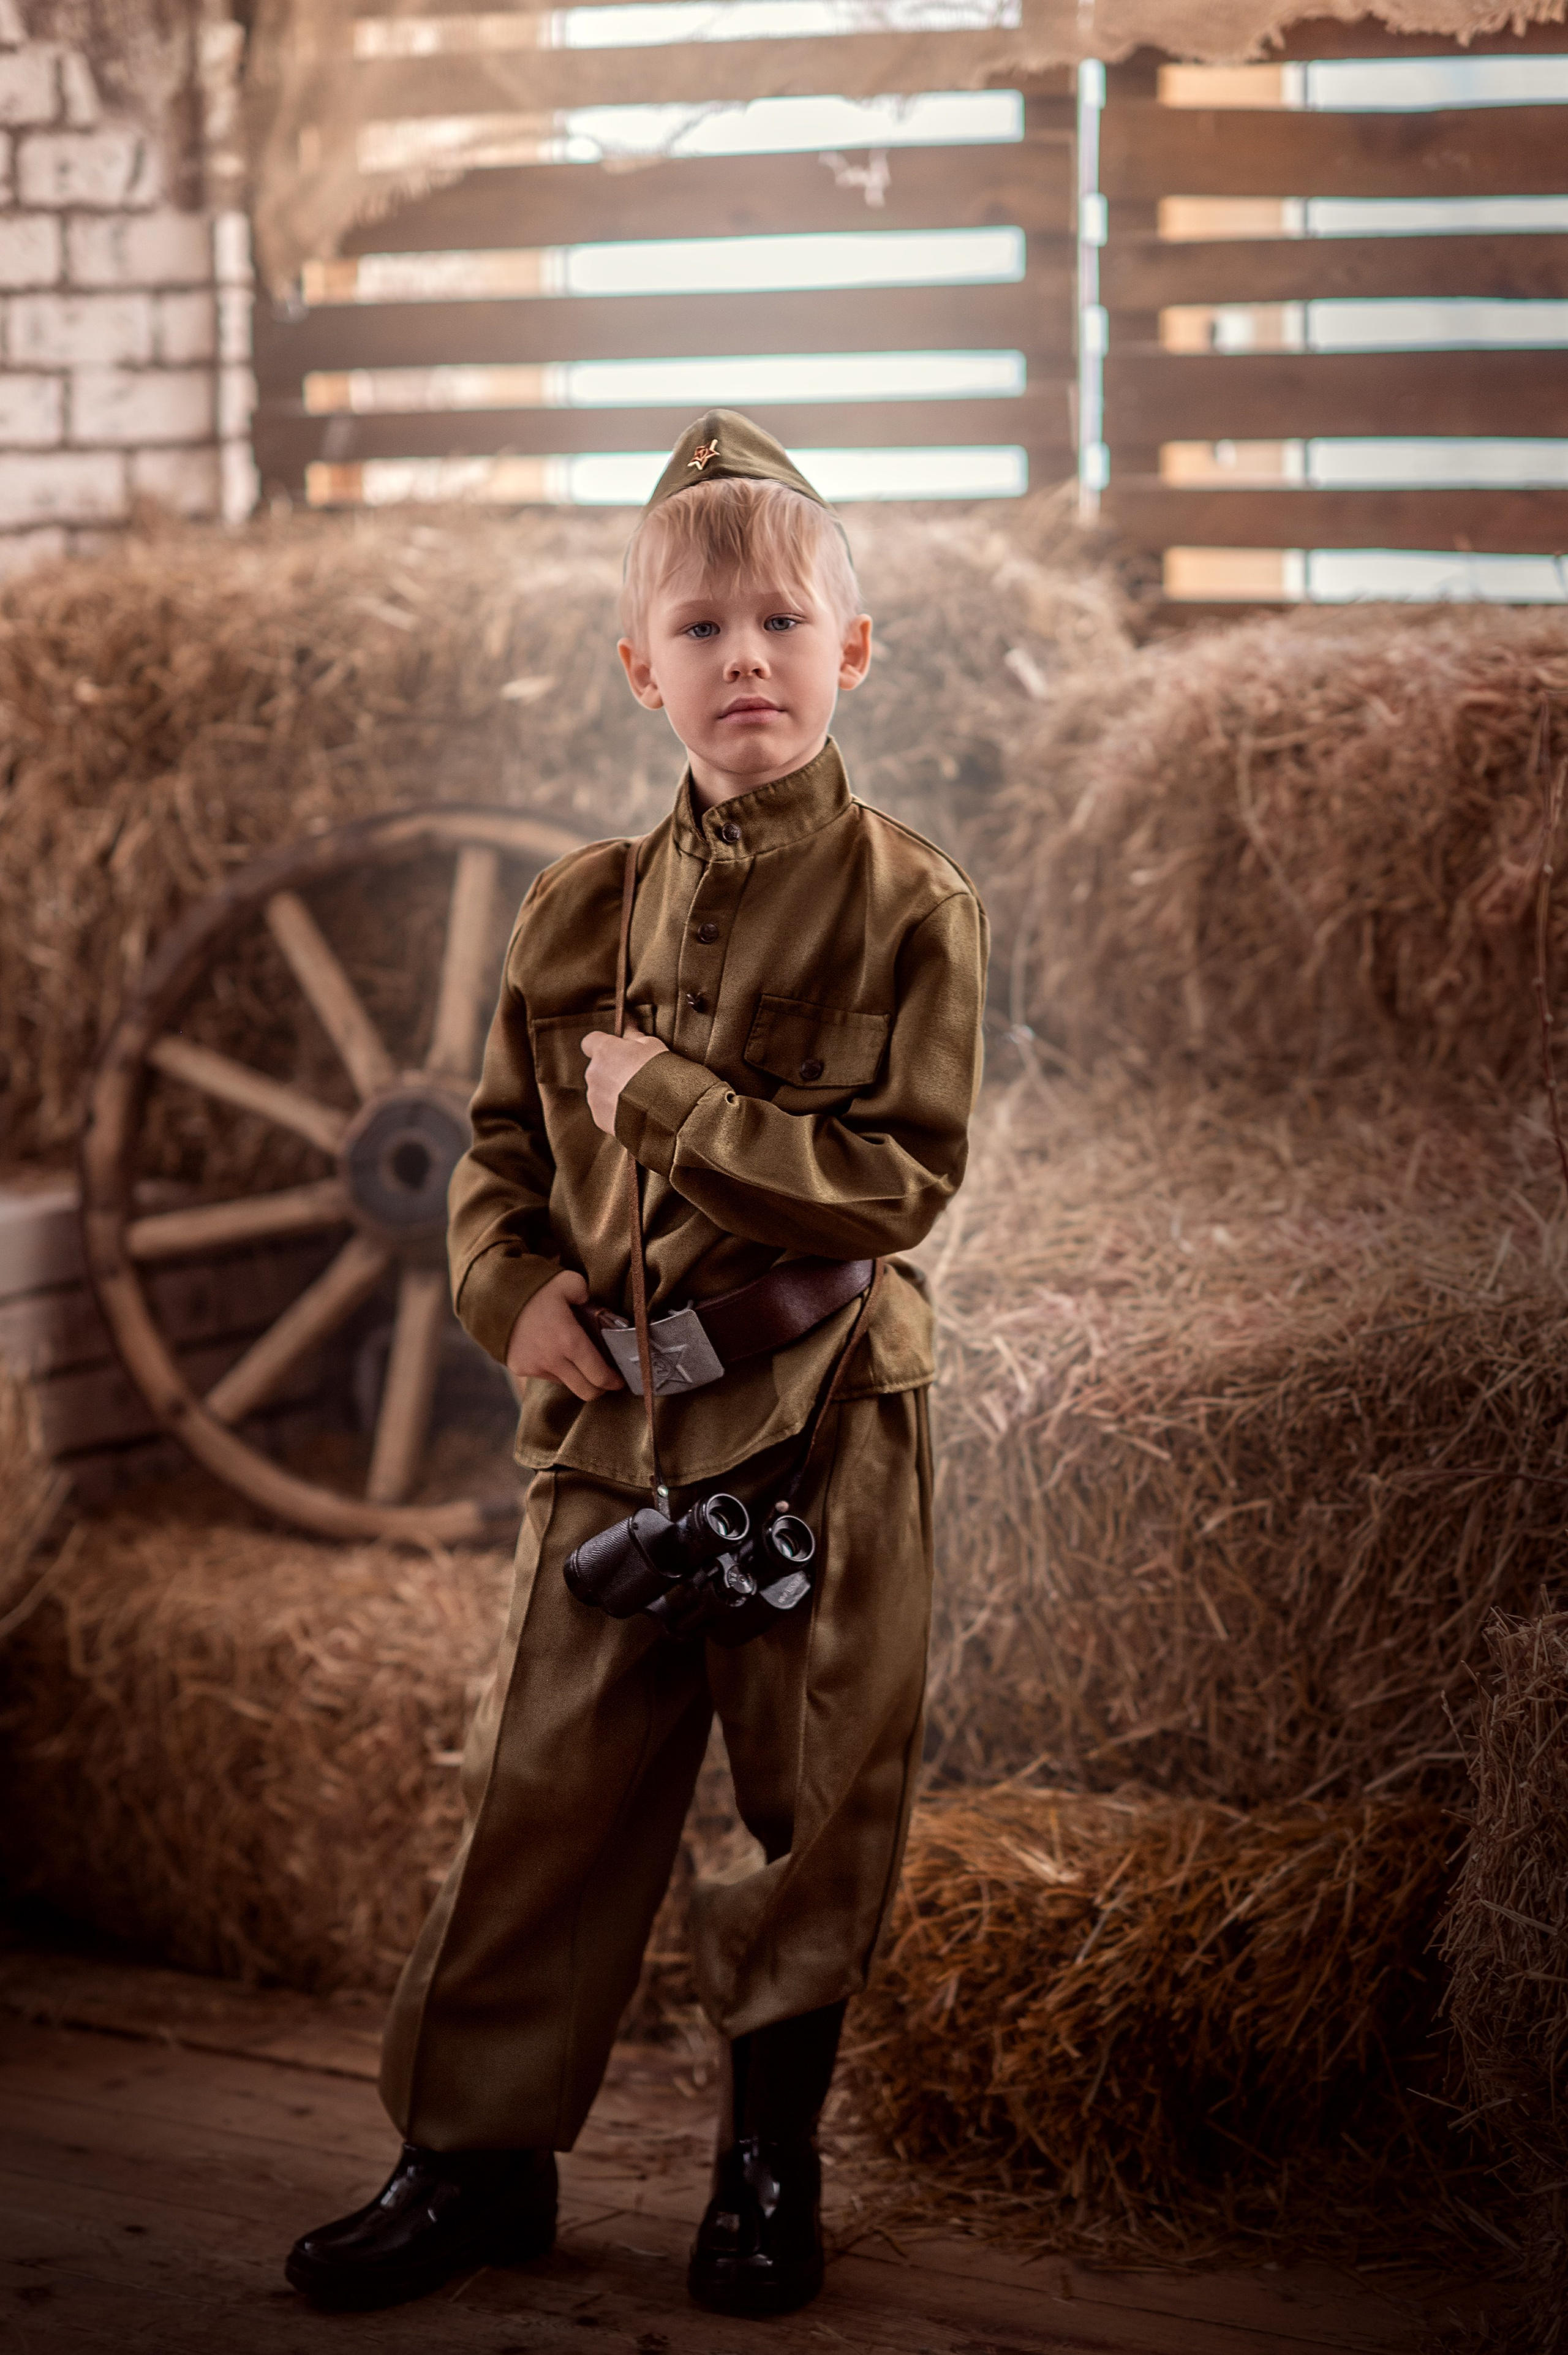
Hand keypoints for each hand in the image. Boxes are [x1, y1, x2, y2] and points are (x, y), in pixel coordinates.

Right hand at [504, 1268, 623, 1401]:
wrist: (492, 1294)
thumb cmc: (535, 1286)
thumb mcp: (569, 1281)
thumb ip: (587, 1294)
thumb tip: (590, 1303)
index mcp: (569, 1341)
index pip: (599, 1375)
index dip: (613, 1381)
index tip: (620, 1380)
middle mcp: (552, 1360)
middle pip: (585, 1391)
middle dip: (599, 1389)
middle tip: (605, 1379)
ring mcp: (534, 1367)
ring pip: (564, 1382)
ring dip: (574, 1375)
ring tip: (574, 1356)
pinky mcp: (520, 1368)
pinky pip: (544, 1374)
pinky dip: (552, 1368)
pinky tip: (550, 1350)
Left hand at [581, 1028, 666, 1135]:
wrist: (663, 1107)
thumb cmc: (658, 1071)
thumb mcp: (652, 1045)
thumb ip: (635, 1037)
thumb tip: (629, 1030)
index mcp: (603, 1050)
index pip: (590, 1042)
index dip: (602, 1045)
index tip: (614, 1049)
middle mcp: (593, 1072)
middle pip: (597, 1068)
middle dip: (611, 1071)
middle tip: (633, 1076)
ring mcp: (594, 1096)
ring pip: (600, 1091)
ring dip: (613, 1092)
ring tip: (636, 1097)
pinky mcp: (599, 1117)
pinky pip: (605, 1111)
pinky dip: (615, 1111)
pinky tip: (634, 1110)